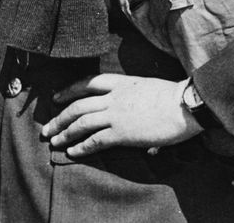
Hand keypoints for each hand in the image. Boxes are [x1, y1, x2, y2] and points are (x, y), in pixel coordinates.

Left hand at [40, 74, 201, 157]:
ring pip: (81, 122)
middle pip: (78, 105)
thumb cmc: (174, 98)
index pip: (87, 82)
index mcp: (120, 82)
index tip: (56, 97)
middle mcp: (113, 97)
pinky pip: (95, 140)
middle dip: (59, 117)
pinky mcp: (122, 133)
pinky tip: (72, 151)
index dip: (68, 90)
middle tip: (47, 128)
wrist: (186, 105)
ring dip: (64, 132)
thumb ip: (138, 101)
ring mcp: (116, 114)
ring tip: (54, 141)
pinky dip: (81, 146)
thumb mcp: (149, 89)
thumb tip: (139, 124)